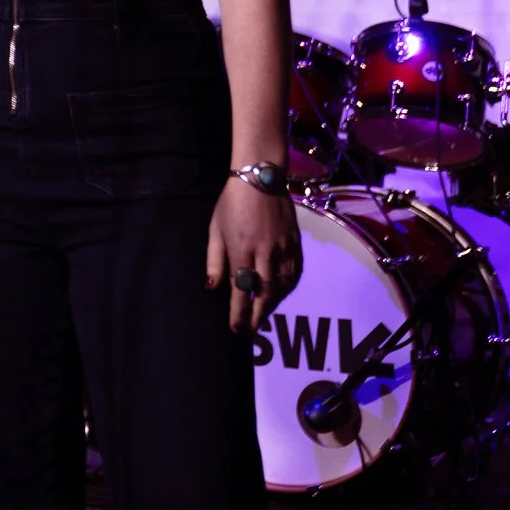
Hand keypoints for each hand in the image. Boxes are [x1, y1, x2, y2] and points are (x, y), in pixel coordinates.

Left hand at [207, 177, 300, 335]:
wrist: (260, 178)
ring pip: (283, 286)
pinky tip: (281, 294)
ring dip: (273, 304)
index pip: (241, 289)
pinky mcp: (296, 242)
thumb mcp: (215, 229)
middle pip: (265, 293)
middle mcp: (265, 252)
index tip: (236, 329)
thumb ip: (215, 259)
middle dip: (258, 316)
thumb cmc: (232, 203)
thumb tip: (213, 286)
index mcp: (241, 248)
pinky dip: (289, 288)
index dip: (239, 313)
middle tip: (251, 332)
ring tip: (263, 315)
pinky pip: (295, 272)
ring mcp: (283, 247)